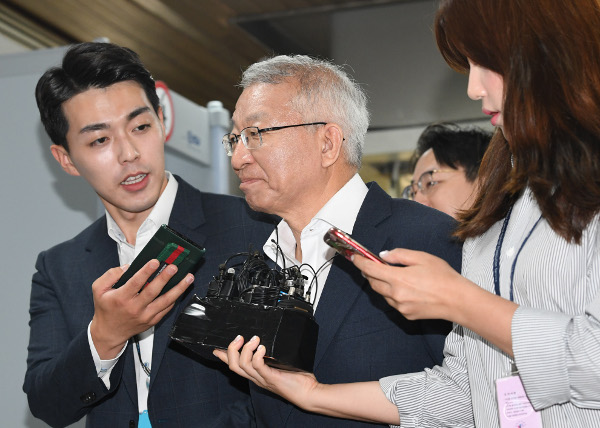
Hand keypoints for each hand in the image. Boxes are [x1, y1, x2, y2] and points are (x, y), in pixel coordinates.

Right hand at [90, 260, 193, 358]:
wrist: (109, 333)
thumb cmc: (106, 308)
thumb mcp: (98, 289)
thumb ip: (110, 275)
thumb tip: (128, 267)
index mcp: (121, 298)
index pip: (135, 283)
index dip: (146, 272)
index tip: (155, 261)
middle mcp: (135, 308)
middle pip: (153, 291)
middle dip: (165, 278)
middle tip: (174, 267)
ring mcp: (145, 316)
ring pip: (165, 301)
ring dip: (179, 288)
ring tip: (188, 277)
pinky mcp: (152, 320)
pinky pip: (166, 308)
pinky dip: (175, 298)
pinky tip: (182, 289)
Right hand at [214, 336, 400, 422]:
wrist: (309, 393)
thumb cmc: (298, 379)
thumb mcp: (281, 364)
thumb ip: (273, 355)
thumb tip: (270, 341)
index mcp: (256, 374)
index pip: (235, 366)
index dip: (224, 357)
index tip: (216, 348)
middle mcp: (256, 378)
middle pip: (233, 366)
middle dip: (231, 350)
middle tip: (238, 337)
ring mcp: (262, 379)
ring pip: (242, 365)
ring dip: (245, 349)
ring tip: (254, 338)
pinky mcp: (271, 378)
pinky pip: (258, 367)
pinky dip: (257, 355)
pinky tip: (262, 348)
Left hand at [352, 248, 469, 321]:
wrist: (458, 301)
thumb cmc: (443, 277)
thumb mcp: (421, 257)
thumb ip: (399, 255)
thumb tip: (383, 256)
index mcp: (398, 278)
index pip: (370, 269)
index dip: (360, 262)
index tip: (354, 257)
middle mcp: (396, 294)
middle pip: (373, 283)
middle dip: (368, 273)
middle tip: (369, 265)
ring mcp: (400, 307)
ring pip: (382, 294)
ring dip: (380, 284)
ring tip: (388, 276)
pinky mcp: (406, 315)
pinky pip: (393, 303)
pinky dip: (392, 294)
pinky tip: (402, 289)